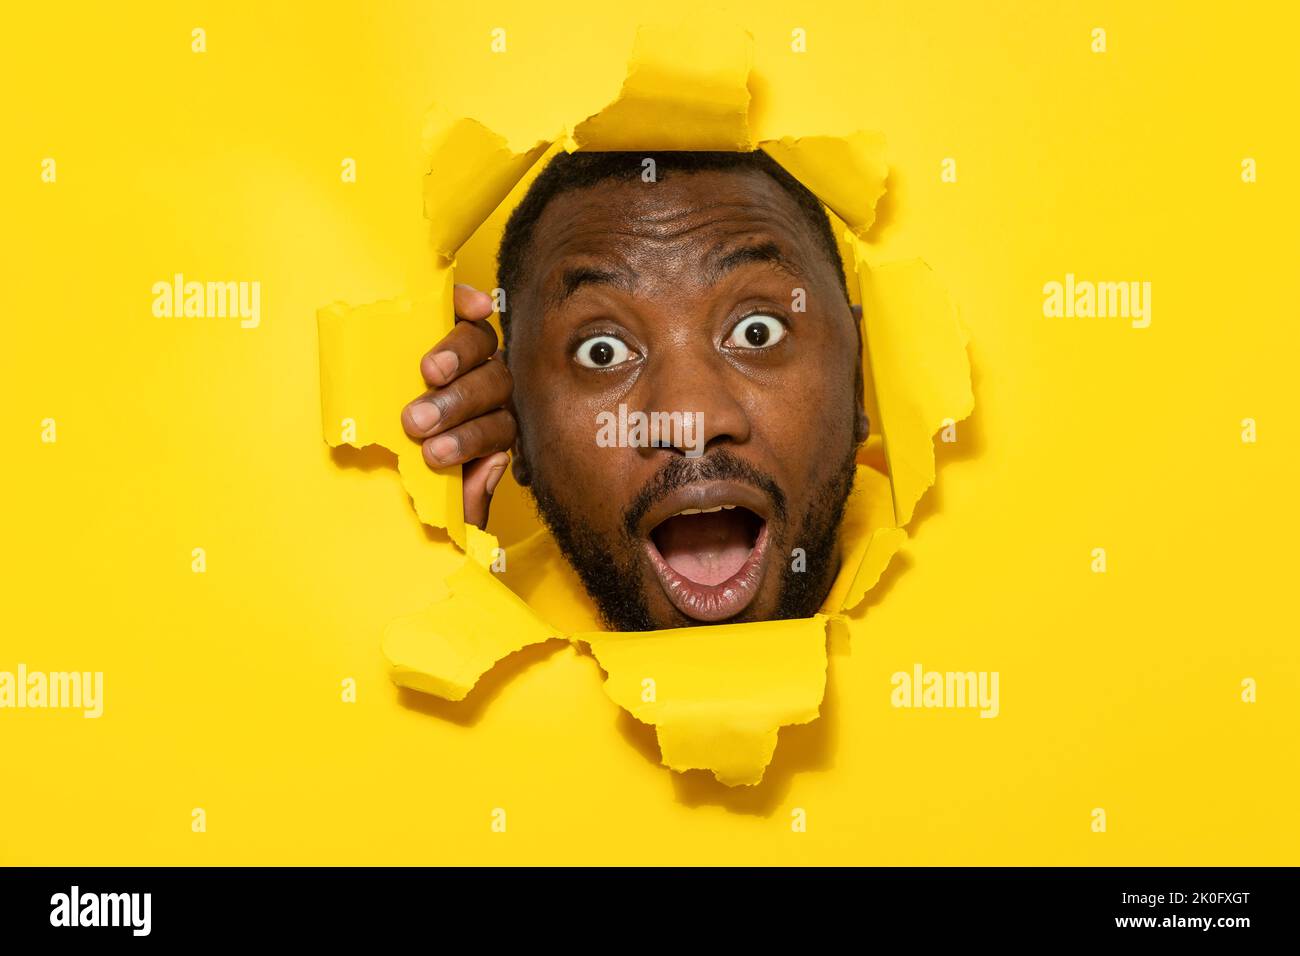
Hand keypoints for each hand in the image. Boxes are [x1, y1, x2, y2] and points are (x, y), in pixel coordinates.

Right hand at [401, 284, 515, 528]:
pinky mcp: (454, 315)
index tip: (434, 455)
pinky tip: (471, 307)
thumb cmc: (414, 451)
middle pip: (492, 386)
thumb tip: (490, 473)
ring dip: (460, 358)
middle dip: (457, 405)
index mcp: (490, 425)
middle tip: (417, 420)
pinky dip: (471, 304)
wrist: (371, 402)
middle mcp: (490, 386)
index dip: (470, 441)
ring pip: (484, 347)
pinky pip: (469, 307)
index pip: (497, 429)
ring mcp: (475, 349)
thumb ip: (464, 496)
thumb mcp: (434, 483)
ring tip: (430, 371)